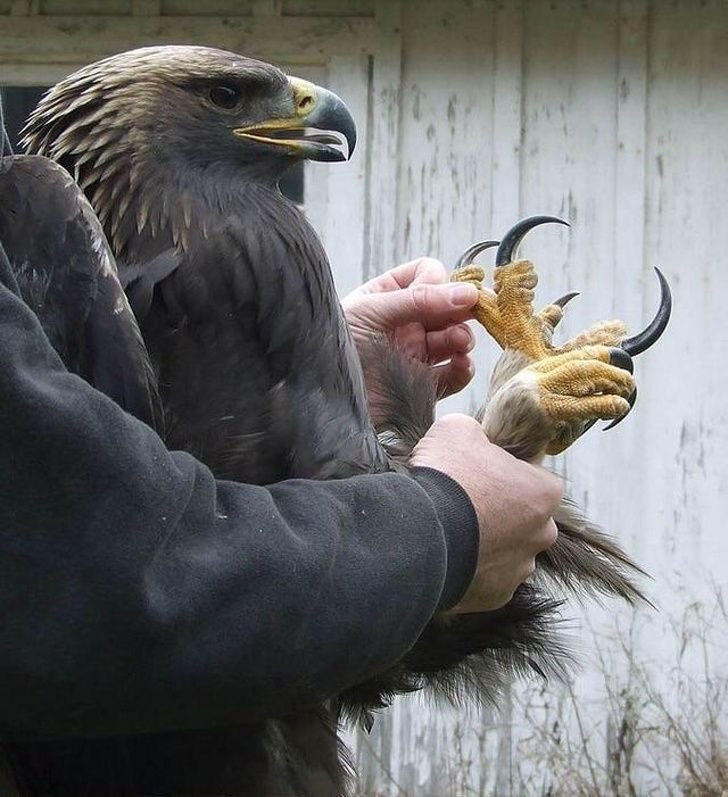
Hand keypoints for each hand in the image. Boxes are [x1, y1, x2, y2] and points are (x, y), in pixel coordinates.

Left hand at [342, 258, 478, 398]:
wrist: (324, 399)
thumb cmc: (335, 345)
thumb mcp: (372, 311)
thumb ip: (419, 300)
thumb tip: (468, 293)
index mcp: (388, 296)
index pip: (427, 274)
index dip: (439, 281)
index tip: (442, 294)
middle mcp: (404, 323)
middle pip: (448, 307)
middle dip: (461, 310)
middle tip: (472, 314)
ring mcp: (414, 354)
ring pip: (455, 339)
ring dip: (463, 338)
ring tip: (459, 343)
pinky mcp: (421, 386)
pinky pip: (453, 375)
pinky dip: (463, 369)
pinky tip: (460, 365)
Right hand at [410, 414, 561, 612]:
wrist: (417, 535)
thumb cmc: (446, 477)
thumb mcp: (457, 429)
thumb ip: (475, 432)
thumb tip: (472, 438)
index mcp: (545, 493)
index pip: (532, 476)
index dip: (503, 470)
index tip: (477, 471)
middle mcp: (542, 534)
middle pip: (523, 517)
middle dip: (499, 510)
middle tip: (462, 501)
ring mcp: (519, 570)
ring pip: (505, 550)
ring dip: (484, 540)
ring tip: (449, 530)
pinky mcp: (494, 596)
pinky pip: (485, 577)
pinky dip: (470, 567)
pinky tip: (445, 554)